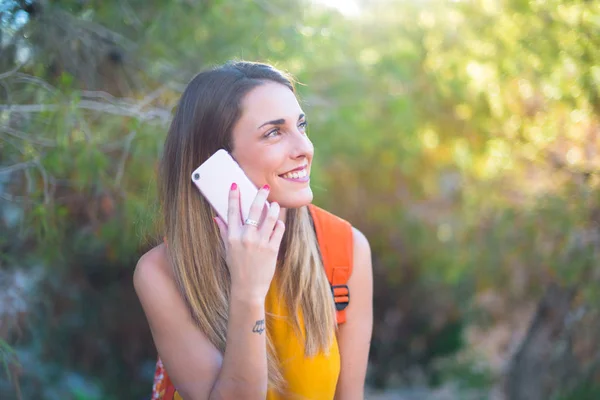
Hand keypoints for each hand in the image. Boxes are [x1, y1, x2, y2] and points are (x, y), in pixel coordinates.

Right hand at [214, 183, 284, 301]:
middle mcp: (246, 237)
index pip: (232, 211)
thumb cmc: (236, 268)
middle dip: (260, 195)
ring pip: (271, 217)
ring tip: (275, 205)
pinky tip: (279, 223)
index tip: (236, 185)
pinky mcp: (272, 249)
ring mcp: (260, 243)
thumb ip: (224, 232)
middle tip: (265, 187)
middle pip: (254, 210)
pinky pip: (279, 229)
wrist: (247, 288)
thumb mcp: (227, 250)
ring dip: (274, 208)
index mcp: (233, 237)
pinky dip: (280, 224)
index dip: (234, 197)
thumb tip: (217, 218)